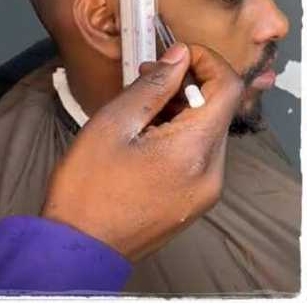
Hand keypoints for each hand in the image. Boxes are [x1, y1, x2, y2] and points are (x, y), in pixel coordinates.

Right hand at [40, 43, 243, 261]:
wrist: (77, 252)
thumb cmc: (86, 189)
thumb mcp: (112, 125)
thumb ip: (152, 87)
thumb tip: (181, 56)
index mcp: (195, 149)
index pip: (229, 87)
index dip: (208, 60)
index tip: (177, 54)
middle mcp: (213, 170)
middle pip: (220, 108)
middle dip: (190, 84)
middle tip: (149, 78)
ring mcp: (209, 189)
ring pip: (211, 130)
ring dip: (185, 109)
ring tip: (142, 110)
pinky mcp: (199, 200)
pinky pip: (202, 154)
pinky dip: (184, 135)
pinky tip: (149, 136)